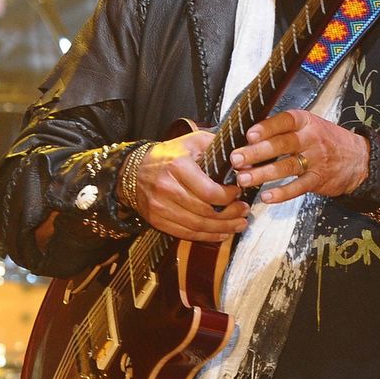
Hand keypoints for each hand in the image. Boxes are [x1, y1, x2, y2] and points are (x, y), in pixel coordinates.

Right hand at [132, 131, 249, 241]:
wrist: (134, 170)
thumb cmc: (170, 154)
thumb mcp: (193, 141)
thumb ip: (218, 149)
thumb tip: (243, 164)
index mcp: (178, 167)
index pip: (209, 192)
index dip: (228, 197)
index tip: (239, 192)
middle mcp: (167, 189)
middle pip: (205, 212)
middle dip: (230, 214)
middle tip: (244, 211)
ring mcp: (160, 207)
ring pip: (197, 226)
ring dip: (222, 228)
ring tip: (239, 224)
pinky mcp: (157, 220)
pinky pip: (186, 234)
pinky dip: (206, 236)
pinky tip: (221, 233)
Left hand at [229, 110, 369, 203]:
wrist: (359, 158)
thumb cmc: (325, 140)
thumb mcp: (309, 126)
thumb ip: (283, 130)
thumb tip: (248, 138)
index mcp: (306, 121)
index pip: (285, 121)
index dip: (267, 128)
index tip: (249, 135)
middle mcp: (311, 138)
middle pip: (282, 145)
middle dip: (256, 153)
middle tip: (237, 159)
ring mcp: (316, 160)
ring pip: (286, 167)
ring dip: (263, 174)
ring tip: (243, 179)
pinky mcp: (319, 180)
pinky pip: (298, 187)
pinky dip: (282, 193)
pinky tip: (266, 196)